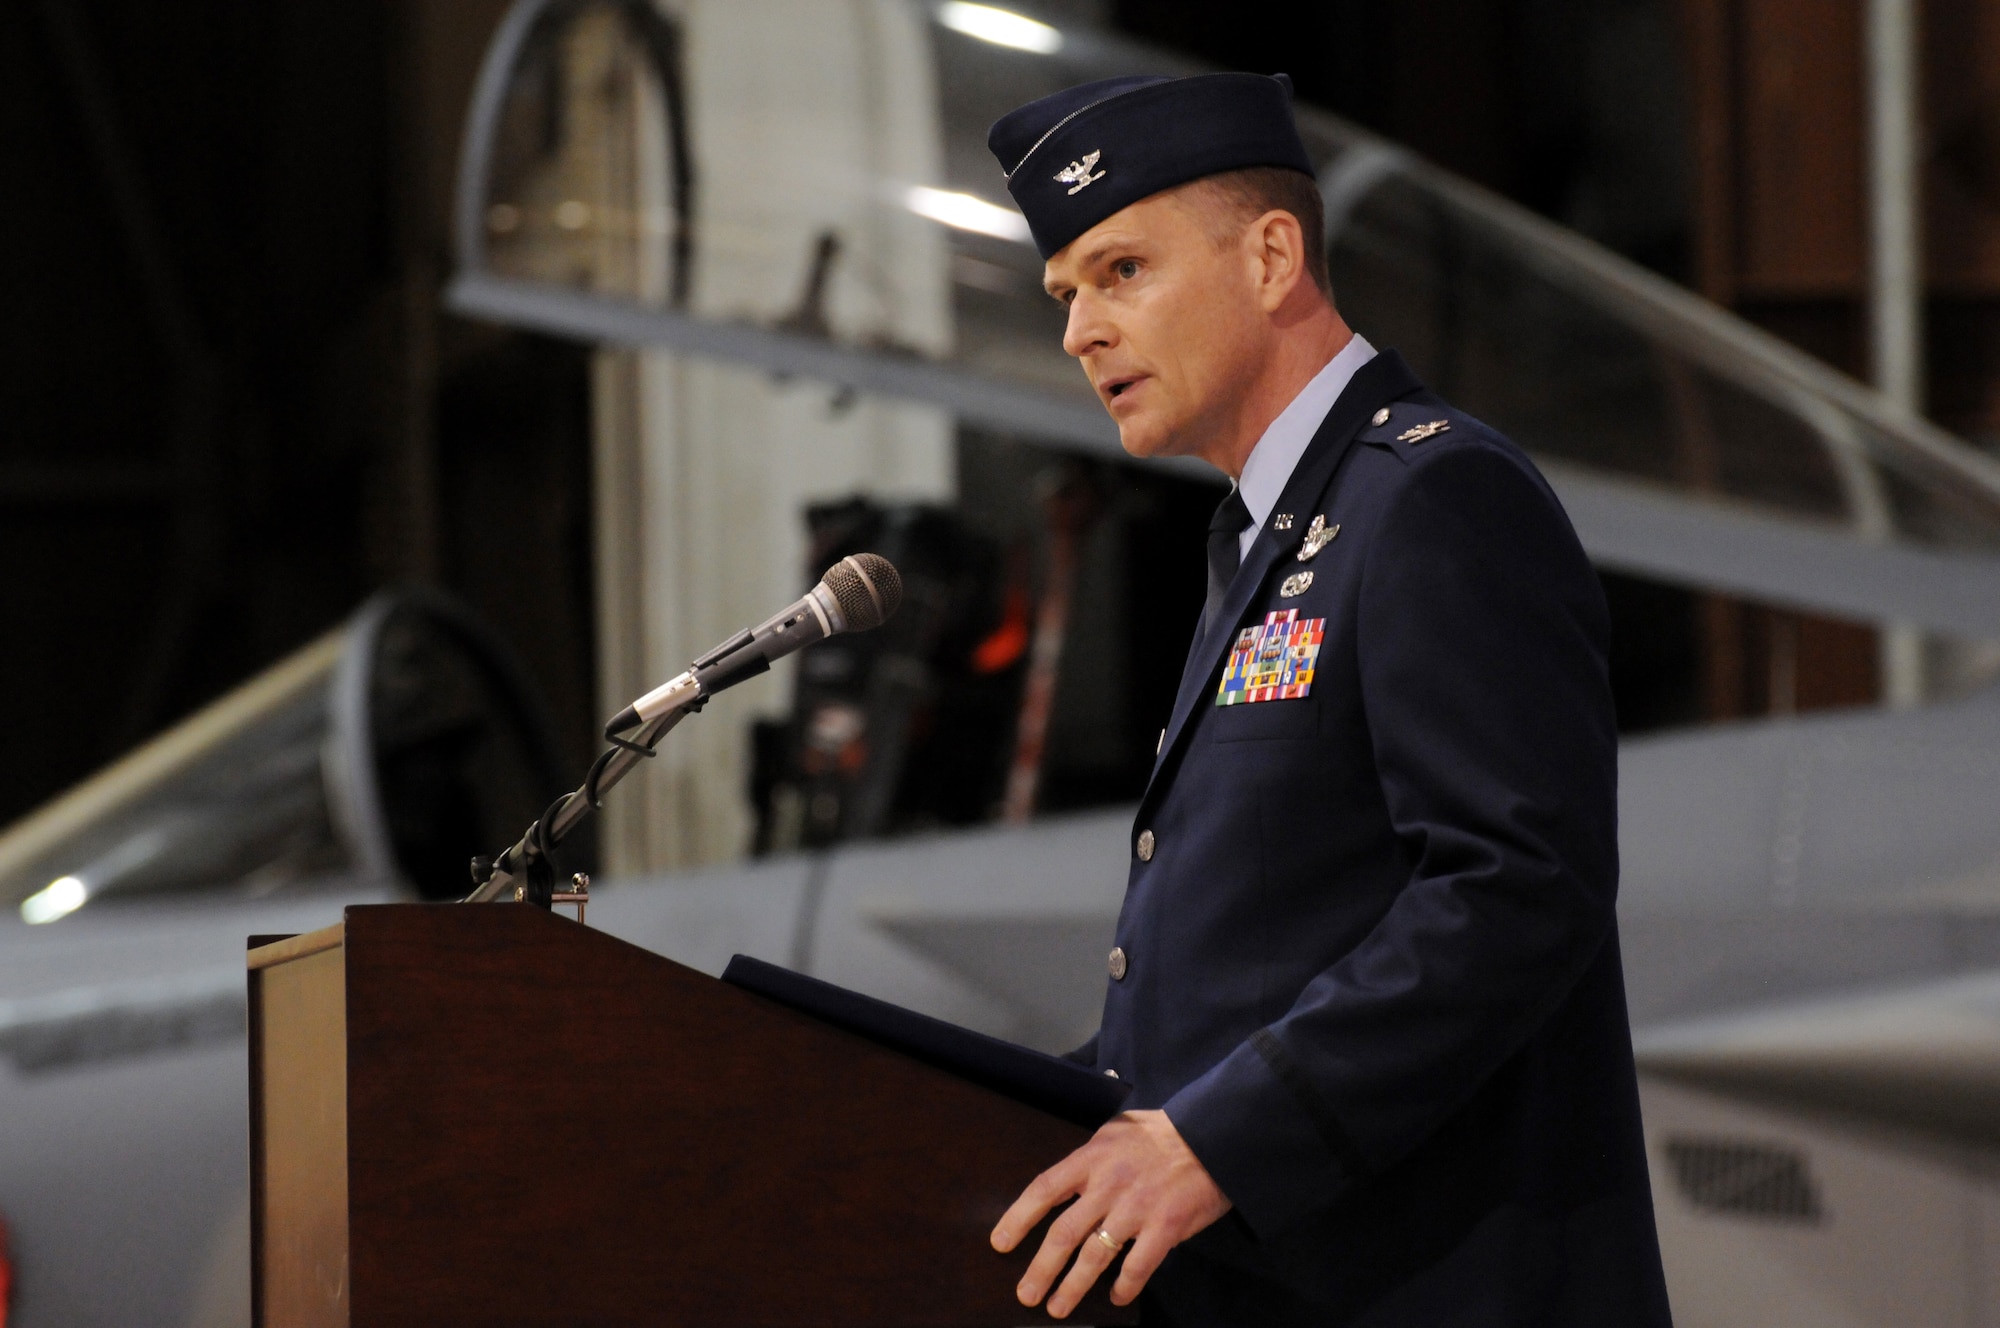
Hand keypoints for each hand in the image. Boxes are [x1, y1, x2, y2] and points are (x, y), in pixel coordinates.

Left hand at [990, 1109, 1230, 1317]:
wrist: (1213, 1136)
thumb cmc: (1162, 1133)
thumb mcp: (1117, 1131)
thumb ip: (1091, 1157)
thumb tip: (1067, 1181)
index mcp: (1092, 1157)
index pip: (1044, 1189)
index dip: (1018, 1218)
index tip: (1000, 1243)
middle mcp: (1109, 1184)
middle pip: (1064, 1233)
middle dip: (1041, 1268)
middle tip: (1026, 1294)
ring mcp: (1137, 1208)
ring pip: (1095, 1256)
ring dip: (1073, 1286)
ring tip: (1058, 1307)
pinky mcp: (1166, 1226)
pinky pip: (1138, 1266)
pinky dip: (1125, 1286)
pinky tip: (1116, 1298)